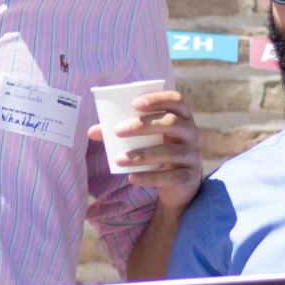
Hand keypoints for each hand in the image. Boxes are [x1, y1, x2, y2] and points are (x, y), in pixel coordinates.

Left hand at [87, 89, 202, 211]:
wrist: (178, 185)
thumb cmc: (158, 151)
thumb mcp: (144, 139)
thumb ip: (122, 132)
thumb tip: (91, 132)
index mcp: (182, 117)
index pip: (176, 100)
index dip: (157, 99)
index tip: (134, 103)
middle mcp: (192, 133)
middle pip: (172, 122)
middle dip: (143, 125)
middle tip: (118, 131)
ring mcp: (193, 155)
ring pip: (170, 152)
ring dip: (142, 155)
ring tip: (119, 159)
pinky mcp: (190, 177)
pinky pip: (171, 177)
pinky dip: (150, 178)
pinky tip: (132, 178)